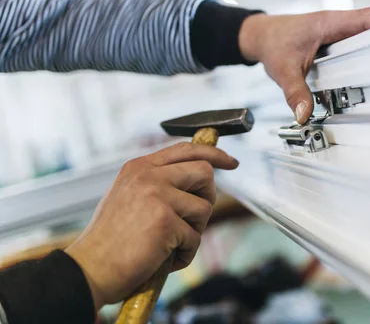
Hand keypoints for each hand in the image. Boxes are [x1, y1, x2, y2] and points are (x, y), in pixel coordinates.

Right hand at [65, 143, 238, 310]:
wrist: (88, 269)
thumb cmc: (110, 240)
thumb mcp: (129, 196)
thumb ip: (158, 182)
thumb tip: (198, 178)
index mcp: (139, 167)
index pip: (186, 149)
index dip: (214, 155)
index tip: (231, 163)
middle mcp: (148, 175)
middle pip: (204, 172)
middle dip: (208, 196)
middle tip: (194, 218)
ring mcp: (157, 196)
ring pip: (203, 208)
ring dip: (193, 231)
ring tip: (170, 243)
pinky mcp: (165, 222)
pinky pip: (194, 238)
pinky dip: (185, 254)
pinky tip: (164, 258)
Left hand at [239, 8, 369, 122]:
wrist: (261, 36)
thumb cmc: (272, 43)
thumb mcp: (283, 70)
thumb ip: (295, 92)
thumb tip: (304, 114)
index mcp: (329, 23)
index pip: (367, 17)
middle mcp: (337, 23)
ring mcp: (337, 31)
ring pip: (366, 35)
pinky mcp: (335, 40)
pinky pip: (357, 43)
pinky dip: (364, 55)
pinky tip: (369, 72)